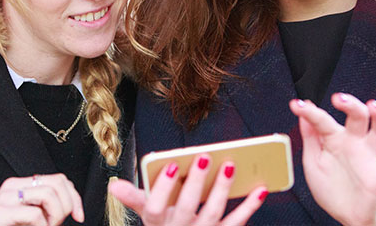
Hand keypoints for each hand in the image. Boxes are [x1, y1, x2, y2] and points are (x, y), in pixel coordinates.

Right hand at [0, 173, 83, 225]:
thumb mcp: (32, 218)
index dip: (75, 198)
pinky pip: (34, 214)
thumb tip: (73, 206)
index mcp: (21, 185)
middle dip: (66, 206)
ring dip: (54, 217)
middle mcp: (13, 186)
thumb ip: (47, 208)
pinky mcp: (0, 212)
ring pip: (48, 195)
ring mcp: (5, 197)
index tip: (79, 216)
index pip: (59, 179)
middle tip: (56, 224)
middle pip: (57, 183)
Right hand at [108, 154, 266, 225]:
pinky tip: (260, 188)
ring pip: (212, 213)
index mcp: (156, 223)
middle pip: (186, 207)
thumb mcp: (148, 216)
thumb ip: (135, 199)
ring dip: (222, 189)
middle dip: (195, 182)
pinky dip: (250, 206)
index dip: (162, 189)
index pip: (154, 208)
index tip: (170, 167)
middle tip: (204, 157)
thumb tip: (114, 185)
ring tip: (230, 166)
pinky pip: (237, 222)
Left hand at [289, 93, 375, 225]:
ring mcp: (367, 156)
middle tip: (339, 98)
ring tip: (373, 107)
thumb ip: (310, 138)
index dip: (309, 112)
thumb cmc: (330, 186)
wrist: (347, 214)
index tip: (297, 106)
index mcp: (333, 139)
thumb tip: (303, 115)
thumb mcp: (313, 161)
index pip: (322, 120)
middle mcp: (352, 143)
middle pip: (357, 117)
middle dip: (351, 104)